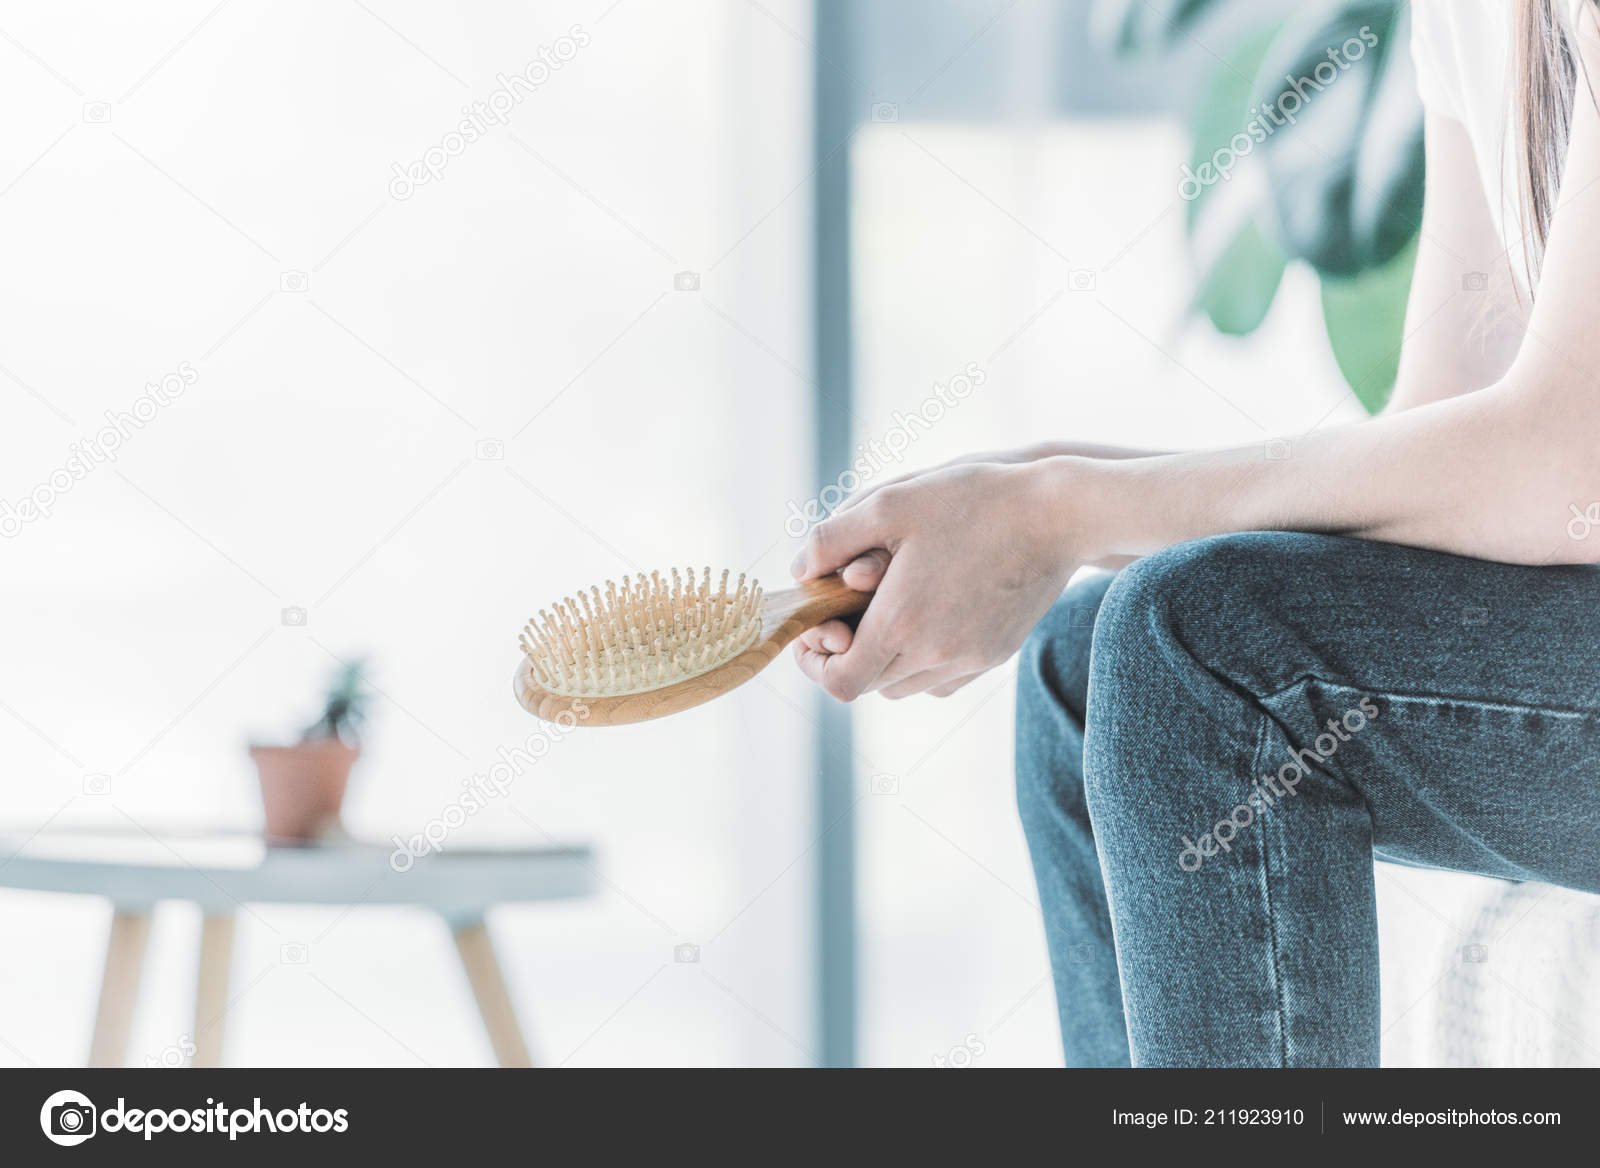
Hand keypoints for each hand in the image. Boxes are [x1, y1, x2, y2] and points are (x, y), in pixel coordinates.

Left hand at [789, 459, 1080, 700]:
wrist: (1058, 514)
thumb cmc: (974, 500)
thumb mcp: (892, 502)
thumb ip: (833, 538)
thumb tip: (800, 571)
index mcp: (902, 622)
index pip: (840, 682)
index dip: (817, 664)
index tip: (816, 630)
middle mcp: (935, 654)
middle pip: (869, 685)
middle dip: (848, 655)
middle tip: (842, 615)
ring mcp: (969, 660)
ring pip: (905, 686)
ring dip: (883, 661)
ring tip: (882, 615)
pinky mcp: (995, 655)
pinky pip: (943, 680)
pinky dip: (921, 663)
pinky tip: (924, 621)